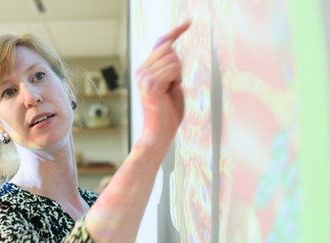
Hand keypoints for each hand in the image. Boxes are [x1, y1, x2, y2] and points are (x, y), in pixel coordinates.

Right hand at [135, 21, 190, 148]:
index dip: (175, 32)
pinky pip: (174, 69)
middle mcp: (141, 70)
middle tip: (171, 86)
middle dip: (177, 67)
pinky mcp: (151, 83)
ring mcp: (144, 76)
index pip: (161, 44)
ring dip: (178, 76)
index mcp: (144, 69)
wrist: (159, 132)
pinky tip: (168, 92)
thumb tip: (170, 44)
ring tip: (169, 91)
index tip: (188, 23)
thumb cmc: (167, 111)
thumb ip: (170, 65)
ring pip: (174, 60)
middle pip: (170, 50)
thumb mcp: (171, 82)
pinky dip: (176, 80)